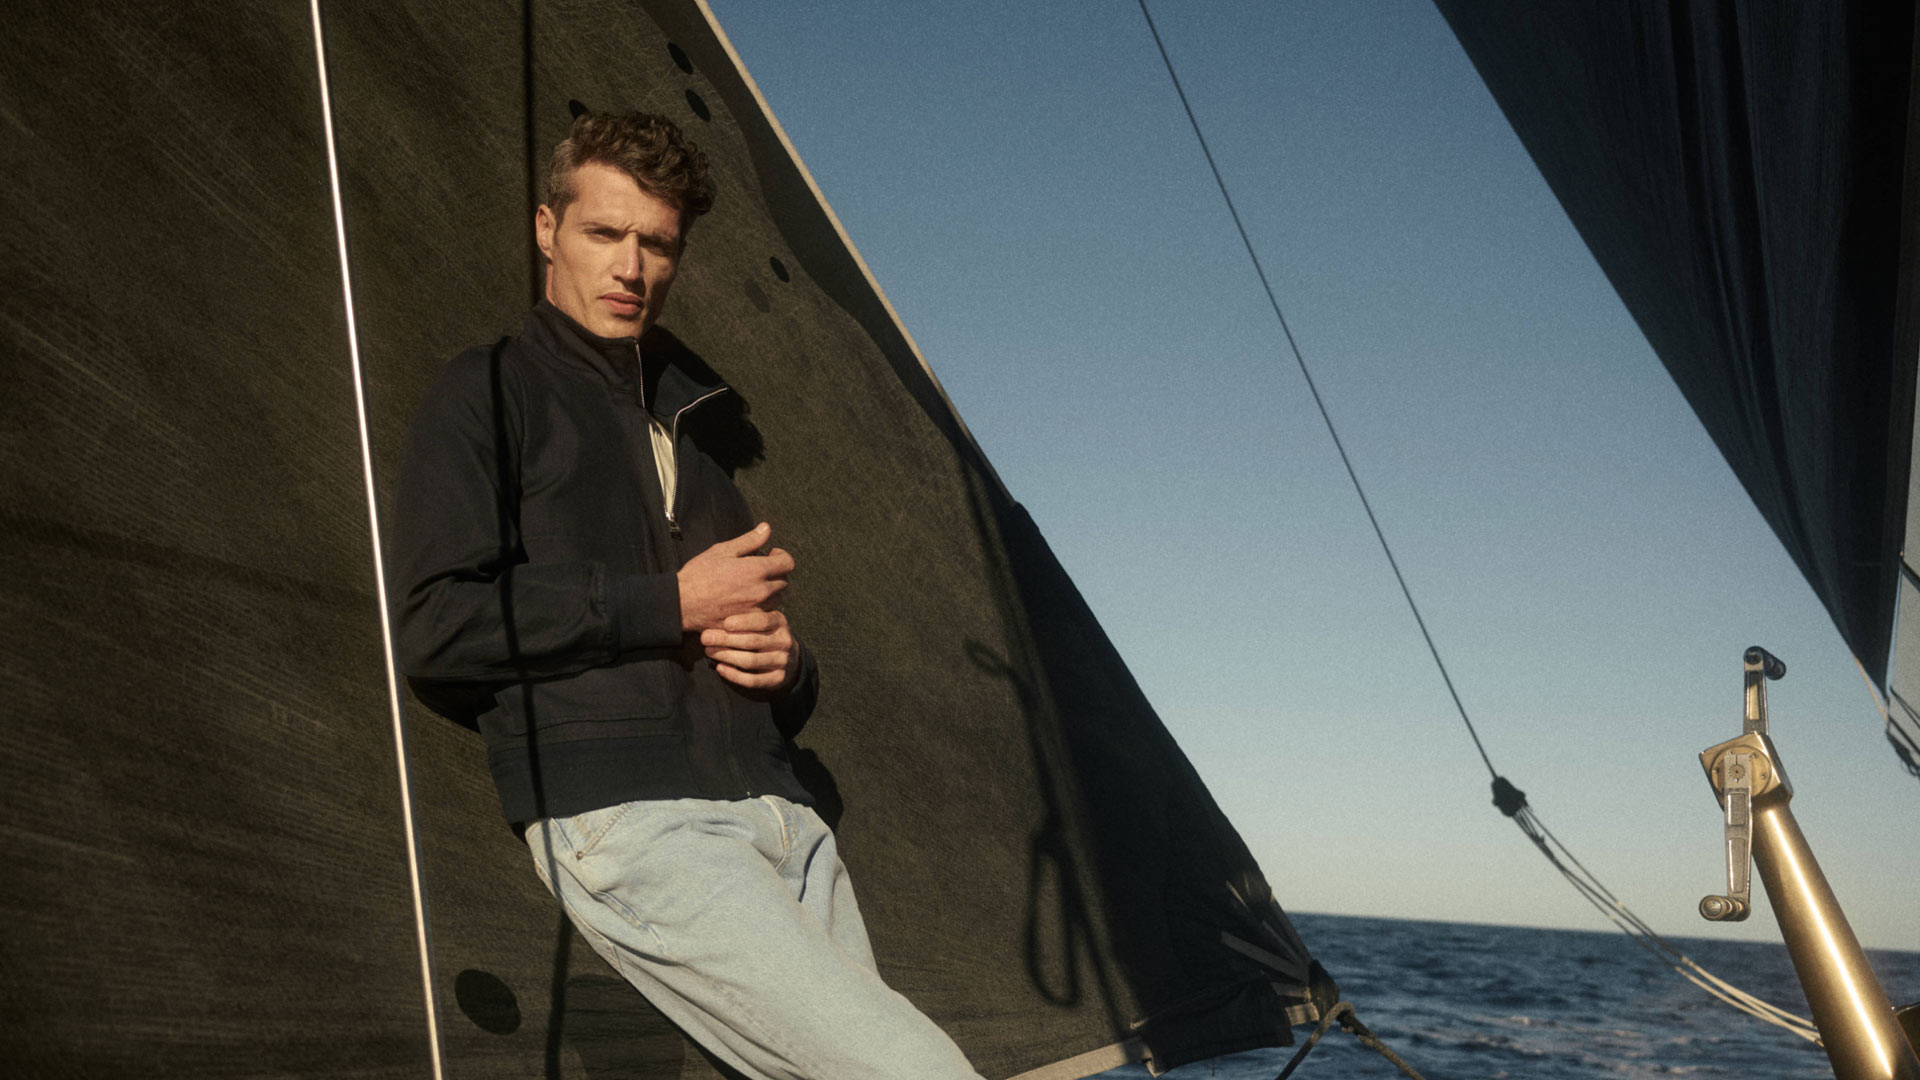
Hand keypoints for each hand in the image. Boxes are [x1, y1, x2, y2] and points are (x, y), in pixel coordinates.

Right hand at [677, 522, 793, 631]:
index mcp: (757, 570)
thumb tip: (766, 528)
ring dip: (769, 592)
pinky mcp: (748, 623)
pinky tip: (746, 602)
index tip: (771, 555)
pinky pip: (765, 615)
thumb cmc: (700, 574)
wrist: (682, 603)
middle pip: (783, 582)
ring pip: (776, 600)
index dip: (782, 557)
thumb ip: (749, 541)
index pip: (788, 563)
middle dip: (775, 574)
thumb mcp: (723, 551)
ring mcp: (756, 610)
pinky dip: (760, 608)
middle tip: (758, 571)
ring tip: (751, 587)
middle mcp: (761, 591)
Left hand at [700, 610, 799, 689]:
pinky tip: (720, 668)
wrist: (788, 659)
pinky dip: (734, 675)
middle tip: (705, 638)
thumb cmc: (765, 634)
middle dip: (726, 639)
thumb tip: (716, 611)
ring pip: (751, 661)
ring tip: (709, 651)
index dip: (743, 622)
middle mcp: (784, 641)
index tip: (725, 623)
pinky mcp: (778, 678)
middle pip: (752, 641)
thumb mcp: (762, 620)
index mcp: (779, 622)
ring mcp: (782, 661)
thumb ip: (746, 615)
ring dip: (726, 656)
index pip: (762, 621)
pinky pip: (753, 680)